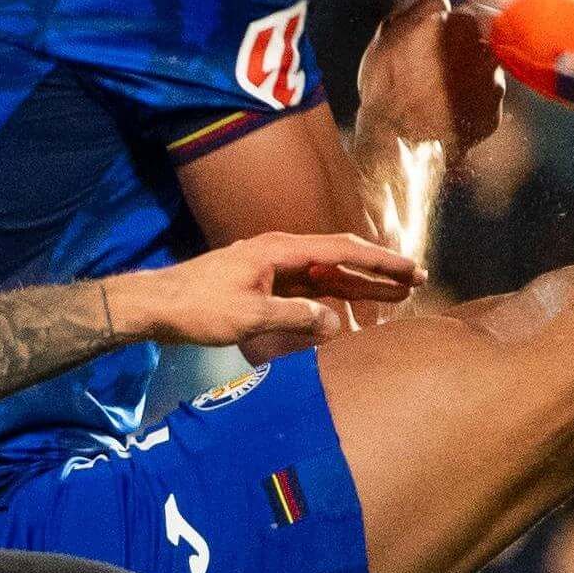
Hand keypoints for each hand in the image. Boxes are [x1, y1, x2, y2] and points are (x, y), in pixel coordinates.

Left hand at [105, 232, 422, 351]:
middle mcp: (280, 252)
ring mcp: (272, 266)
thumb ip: (294, 317)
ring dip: (360, 283)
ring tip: (396, 294)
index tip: (412, 270)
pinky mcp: (264, 282)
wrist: (157, 305)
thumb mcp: (247, 316)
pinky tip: (348, 308)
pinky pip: (309, 286)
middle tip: (416, 280)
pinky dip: (333, 294)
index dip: (380, 262)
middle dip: (379, 269)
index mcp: (280, 250)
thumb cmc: (197, 307)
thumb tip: (335, 322)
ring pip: (327, 273)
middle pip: (341, 257)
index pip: (342, 251)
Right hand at [357, 0, 503, 155]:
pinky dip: (473, 104)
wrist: (401, 144)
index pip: (452, 9)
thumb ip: (411, 16)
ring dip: (469, 75)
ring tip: (439, 95)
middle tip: (432, 69)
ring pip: (484, 67)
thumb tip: (429, 6)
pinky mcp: (494, 110)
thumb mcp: (384, 43)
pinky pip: (487, 100)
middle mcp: (476, 46)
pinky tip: (448, 113)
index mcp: (447, 22)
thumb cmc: (386, 95)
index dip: (438, 25)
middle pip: (473, 36)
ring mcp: (490, 80)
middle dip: (458, 48)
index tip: (428, 39)